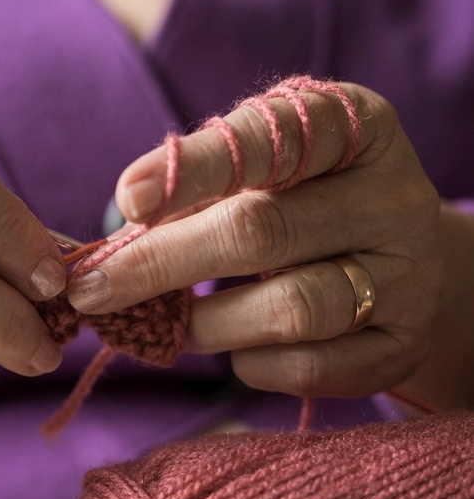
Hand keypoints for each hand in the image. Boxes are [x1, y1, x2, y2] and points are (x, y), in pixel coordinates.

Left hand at [66, 82, 441, 399]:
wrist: (397, 262)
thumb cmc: (301, 207)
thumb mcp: (263, 174)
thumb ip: (198, 192)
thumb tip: (111, 250)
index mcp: (353, 130)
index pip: (270, 139)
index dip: (193, 170)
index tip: (127, 200)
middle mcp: (389, 199)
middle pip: (262, 232)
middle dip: (161, 265)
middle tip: (93, 291)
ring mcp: (405, 276)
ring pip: (290, 309)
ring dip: (207, 325)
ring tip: (173, 325)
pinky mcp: (401, 343)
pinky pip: (310, 368)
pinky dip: (252, 364)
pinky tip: (236, 350)